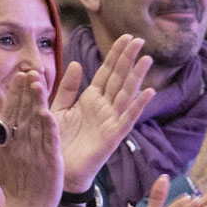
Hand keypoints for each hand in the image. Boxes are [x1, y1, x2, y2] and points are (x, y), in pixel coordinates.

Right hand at [0, 66, 61, 206]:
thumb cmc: (12, 185)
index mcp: (7, 142)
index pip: (11, 112)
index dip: (15, 93)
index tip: (20, 75)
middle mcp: (19, 145)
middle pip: (22, 113)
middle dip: (25, 92)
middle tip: (29, 70)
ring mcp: (34, 153)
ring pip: (35, 123)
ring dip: (36, 102)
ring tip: (38, 83)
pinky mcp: (50, 162)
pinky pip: (49, 142)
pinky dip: (48, 128)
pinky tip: (48, 112)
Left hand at [53, 32, 152, 191]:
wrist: (57, 169)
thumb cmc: (58, 141)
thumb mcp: (57, 109)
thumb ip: (67, 88)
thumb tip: (76, 63)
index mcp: (91, 99)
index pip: (107, 71)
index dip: (116, 54)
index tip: (126, 36)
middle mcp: (104, 107)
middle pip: (119, 78)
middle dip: (128, 59)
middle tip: (139, 39)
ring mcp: (111, 121)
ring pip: (126, 94)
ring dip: (137, 76)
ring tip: (147, 58)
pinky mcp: (113, 136)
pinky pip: (128, 119)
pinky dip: (138, 105)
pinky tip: (149, 91)